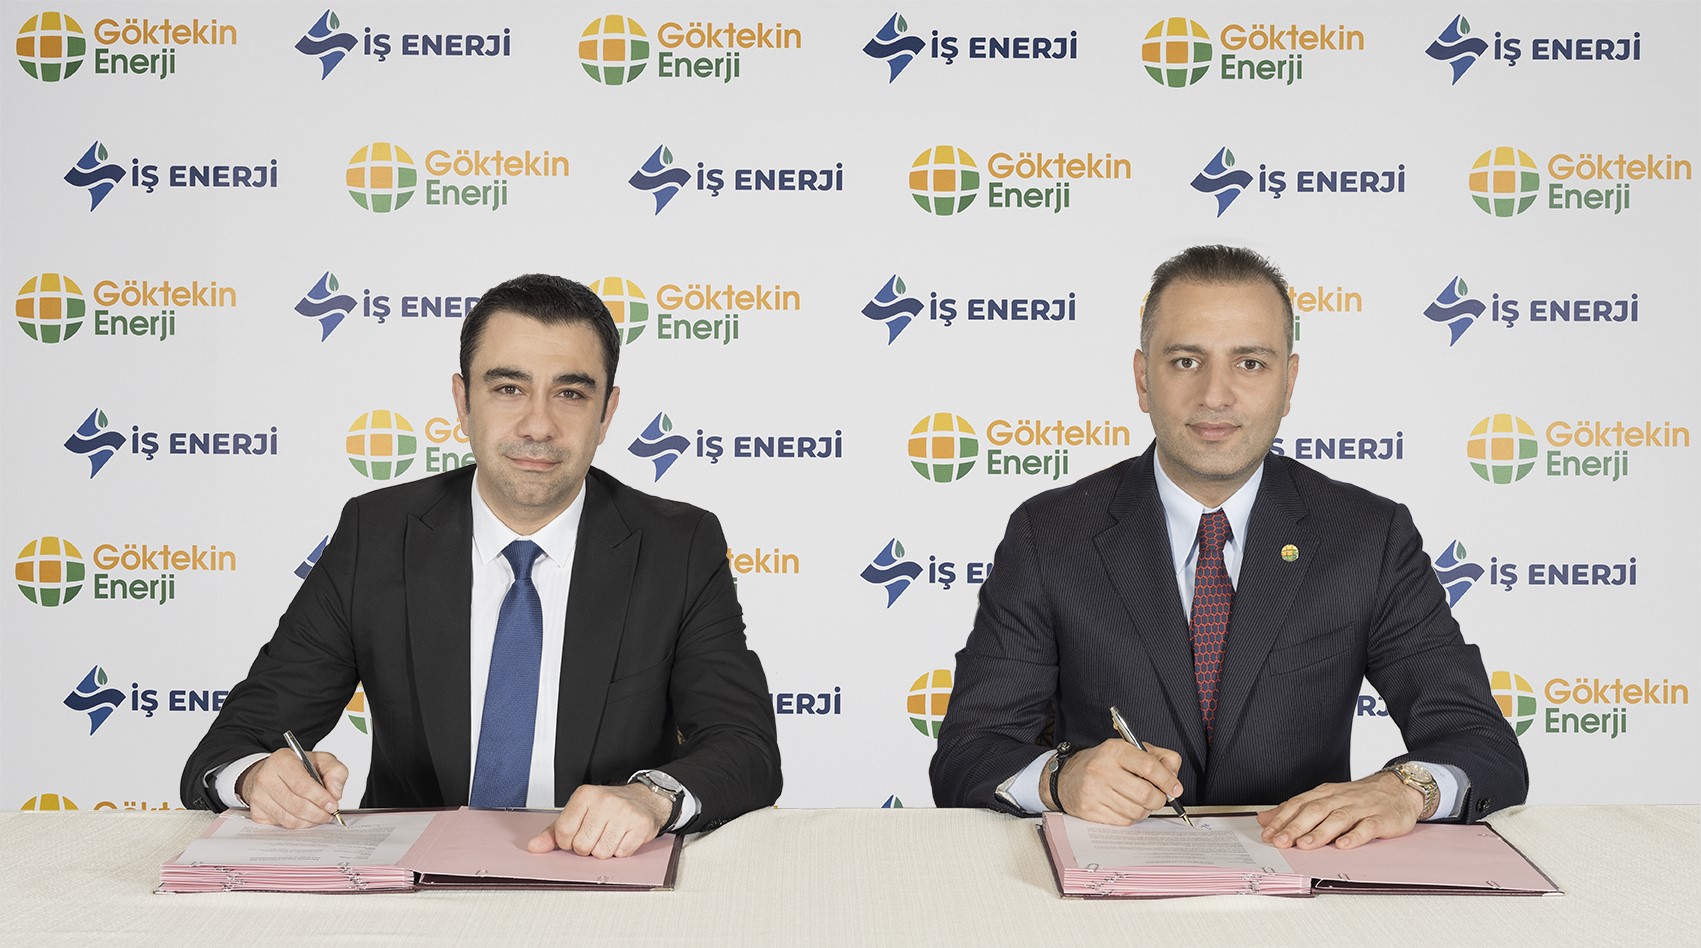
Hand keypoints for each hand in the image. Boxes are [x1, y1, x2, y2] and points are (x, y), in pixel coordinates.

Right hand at [236, 748, 347, 828]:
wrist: (273, 773)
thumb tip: (335, 793)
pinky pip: (282, 825)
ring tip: (320, 815)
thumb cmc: (298, 767)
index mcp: (281, 760)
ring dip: (310, 821)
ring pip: (289, 819)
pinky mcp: (256, 812)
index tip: (332, 805)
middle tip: (330, 813)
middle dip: (318, 813)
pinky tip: (305, 816)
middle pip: (296, 805)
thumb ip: (335, 772)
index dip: (320, 798)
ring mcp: (258, 797)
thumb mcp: (321, 760)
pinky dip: (299, 824)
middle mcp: (265, 778)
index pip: (302, 785)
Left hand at [528, 784, 670, 858]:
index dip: (568, 842)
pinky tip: (623, 837)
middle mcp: (604, 801)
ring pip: (602, 853)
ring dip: (605, 850)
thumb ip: (554, 832)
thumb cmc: (608, 808)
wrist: (644, 799)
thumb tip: (534, 846)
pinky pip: (621, 854)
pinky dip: (621, 851)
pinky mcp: (640, 825)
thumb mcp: (579, 813)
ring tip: (610, 835)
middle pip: (582, 846)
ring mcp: (624, 813)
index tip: (576, 836)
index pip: (563, 833)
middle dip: (588, 847)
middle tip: (596, 835)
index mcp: (584, 795)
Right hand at [1043, 740, 1182, 824]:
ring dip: (1145, 809)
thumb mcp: (1129, 750)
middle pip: (1145, 793)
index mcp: (1114, 751)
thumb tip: (1174, 776)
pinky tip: (1126, 806)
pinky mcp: (1090, 811)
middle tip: (1159, 797)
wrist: (1067, 777)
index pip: (1149, 767)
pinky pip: (1124, 821)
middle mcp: (1102, 770)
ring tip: (1140, 801)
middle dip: (1159, 799)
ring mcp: (1095, 792)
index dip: (1167, 780)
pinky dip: (1131, 817)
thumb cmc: (1103, 763)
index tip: (1175, 788)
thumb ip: (1158, 757)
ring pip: (1137, 811)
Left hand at [1256, 771, 1423, 849]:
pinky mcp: (1381, 819)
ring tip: (1305, 845)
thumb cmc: (1359, 797)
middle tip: (1281, 842)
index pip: (1299, 804)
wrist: (1398, 788)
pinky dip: (1355, 836)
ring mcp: (1362, 808)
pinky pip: (1367, 827)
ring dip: (1320, 832)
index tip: (1267, 834)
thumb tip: (1265, 818)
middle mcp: (1340, 798)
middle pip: (1315, 811)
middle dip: (1296, 827)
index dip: (1282, 819)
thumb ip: (1296, 810)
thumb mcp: (1326, 799)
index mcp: (1325, 794)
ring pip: (1338, 818)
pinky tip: (1344, 845)